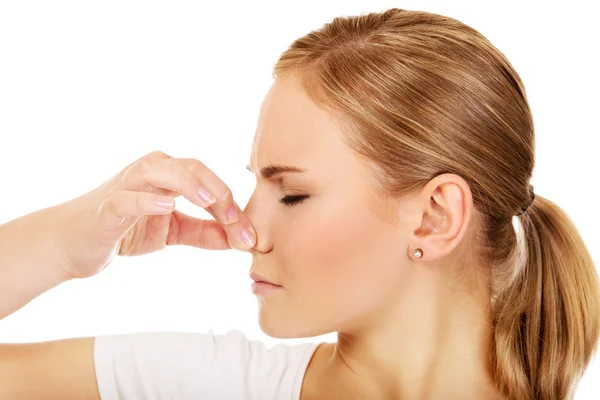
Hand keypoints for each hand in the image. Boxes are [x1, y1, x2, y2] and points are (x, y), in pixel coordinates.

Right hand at [55, 150, 255, 278]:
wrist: (74, 245)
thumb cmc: (123, 231)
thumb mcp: (172, 232)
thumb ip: (204, 233)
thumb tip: (238, 240)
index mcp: (168, 175)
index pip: (207, 180)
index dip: (231, 204)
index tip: (248, 234)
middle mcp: (149, 172)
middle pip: (191, 168)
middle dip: (219, 194)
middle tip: (238, 222)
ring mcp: (127, 185)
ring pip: (161, 171)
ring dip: (189, 184)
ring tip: (211, 203)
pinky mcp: (107, 207)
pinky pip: (128, 198)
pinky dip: (147, 200)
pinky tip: (167, 207)